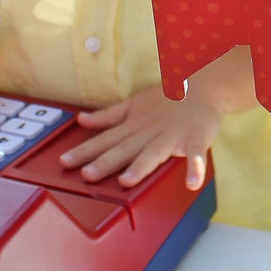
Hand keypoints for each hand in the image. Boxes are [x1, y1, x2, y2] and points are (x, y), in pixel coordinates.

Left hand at [58, 82, 221, 191]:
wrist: (204, 87)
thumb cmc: (167, 100)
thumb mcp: (133, 105)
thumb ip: (107, 116)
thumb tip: (81, 120)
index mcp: (134, 125)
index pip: (105, 140)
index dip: (85, 151)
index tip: (65, 161)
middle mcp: (149, 131)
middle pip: (124, 148)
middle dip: (105, 162)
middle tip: (87, 175)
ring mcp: (172, 135)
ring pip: (154, 152)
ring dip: (141, 166)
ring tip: (127, 181)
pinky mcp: (195, 139)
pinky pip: (195, 155)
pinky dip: (195, 168)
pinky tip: (192, 183)